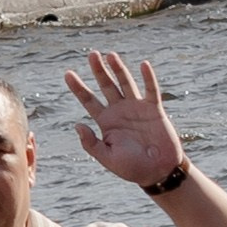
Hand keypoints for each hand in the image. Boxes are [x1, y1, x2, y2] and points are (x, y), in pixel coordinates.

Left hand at [63, 51, 186, 191]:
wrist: (159, 172)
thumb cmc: (132, 168)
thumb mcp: (107, 158)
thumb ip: (91, 144)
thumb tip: (77, 125)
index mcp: (106, 122)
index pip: (89, 101)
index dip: (78, 87)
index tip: (67, 73)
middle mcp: (120, 111)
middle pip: (106, 86)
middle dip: (99, 70)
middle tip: (91, 54)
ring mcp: (137, 108)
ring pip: (126, 83)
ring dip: (119, 69)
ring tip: (110, 55)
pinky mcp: (154, 110)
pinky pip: (151, 91)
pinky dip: (148, 78)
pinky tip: (143, 65)